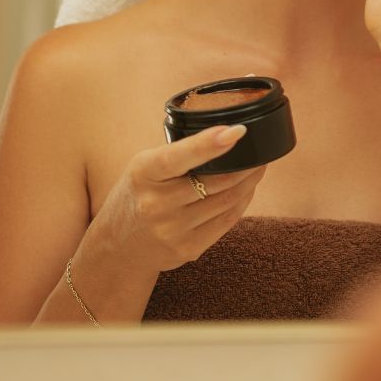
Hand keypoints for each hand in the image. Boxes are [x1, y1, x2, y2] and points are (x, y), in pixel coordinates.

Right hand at [95, 124, 266, 271]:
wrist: (119, 246)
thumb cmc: (138, 194)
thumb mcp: (145, 167)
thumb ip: (178, 156)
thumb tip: (228, 139)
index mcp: (144, 173)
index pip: (179, 156)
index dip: (210, 143)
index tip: (237, 131)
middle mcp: (156, 204)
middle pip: (217, 180)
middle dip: (247, 163)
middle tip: (261, 150)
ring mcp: (172, 230)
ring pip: (228, 200)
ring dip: (249, 181)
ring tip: (257, 167)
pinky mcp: (188, 249)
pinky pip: (227, 221)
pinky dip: (242, 202)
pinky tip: (246, 190)